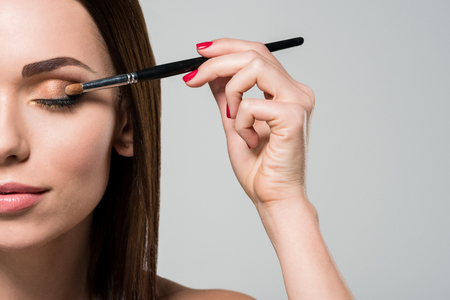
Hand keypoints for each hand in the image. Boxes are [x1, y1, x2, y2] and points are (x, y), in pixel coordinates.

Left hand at [183, 39, 354, 299]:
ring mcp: (298, 102)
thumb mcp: (234, 123)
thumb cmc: (259, 168)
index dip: (228, 46)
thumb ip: (228, 96)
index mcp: (286, 93)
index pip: (258, 54)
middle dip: (217, 61)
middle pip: (256, 53)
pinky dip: (239, 121)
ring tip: (231, 121)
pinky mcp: (293, 116)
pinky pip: (251, 103)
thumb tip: (214, 73)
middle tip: (192, 77)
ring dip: (231, 93)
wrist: (273, 198)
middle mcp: (297, 92)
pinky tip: (249, 141)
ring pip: (254, 66)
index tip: (200, 52)